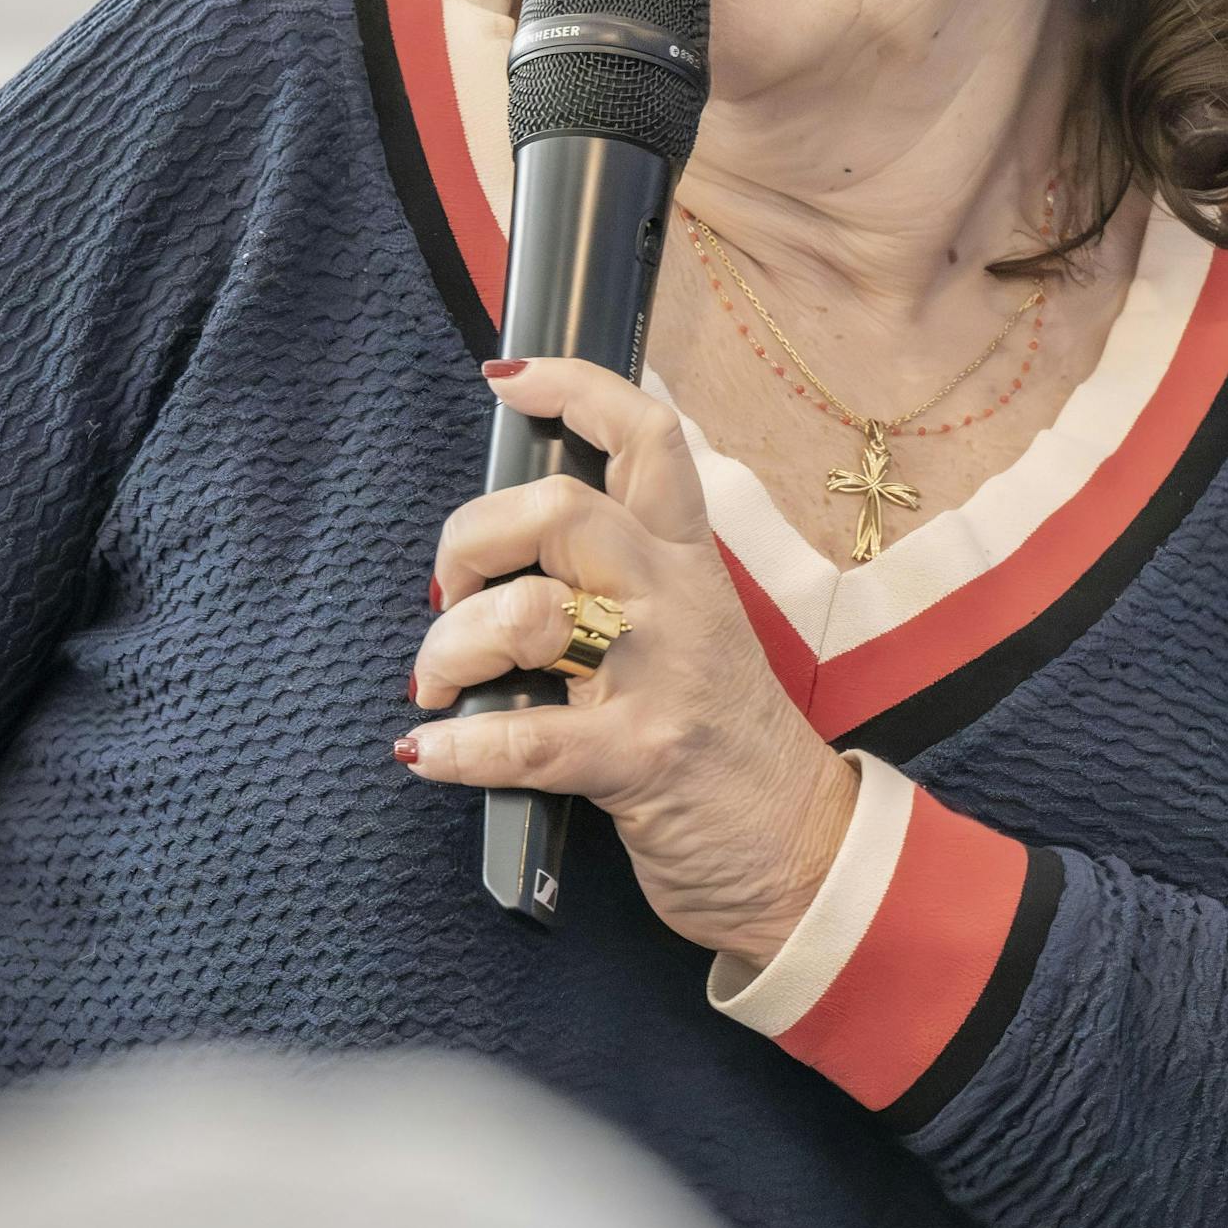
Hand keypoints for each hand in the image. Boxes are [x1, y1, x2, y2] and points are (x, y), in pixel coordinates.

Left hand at [401, 359, 858, 960]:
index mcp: (685, 561)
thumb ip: (613, 580)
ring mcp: (660, 678)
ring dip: (450, 650)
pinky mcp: (640, 760)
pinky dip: (456, 747)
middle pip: (559, 508)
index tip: (507, 377)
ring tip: (435, 687)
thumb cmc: (718, 737)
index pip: (648, 435)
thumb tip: (497, 553)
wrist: (800, 850)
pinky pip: (524, 739)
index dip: (573, 387)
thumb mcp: (683, 631)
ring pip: (526, 615)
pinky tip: (427, 756)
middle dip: (470, 538)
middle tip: (446, 594)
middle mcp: (674, 601)